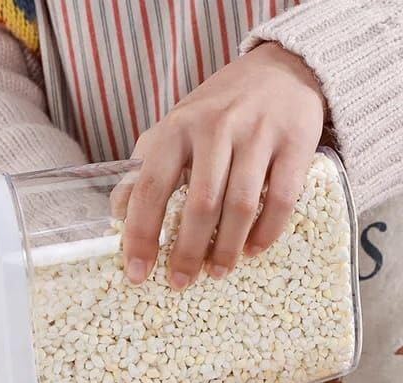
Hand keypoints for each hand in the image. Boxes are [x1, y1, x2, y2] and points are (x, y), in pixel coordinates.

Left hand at [122, 41, 326, 289]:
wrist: (281, 69)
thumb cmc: (217, 110)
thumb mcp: (172, 130)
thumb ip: (144, 169)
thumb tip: (117, 216)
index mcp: (176, 128)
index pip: (151, 188)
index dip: (141, 235)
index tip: (138, 271)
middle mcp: (215, 128)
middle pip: (200, 205)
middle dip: (188, 252)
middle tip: (181, 282)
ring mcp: (258, 134)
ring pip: (241, 206)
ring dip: (227, 248)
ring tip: (218, 272)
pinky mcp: (296, 143)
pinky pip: (282, 199)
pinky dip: (266, 232)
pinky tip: (253, 250)